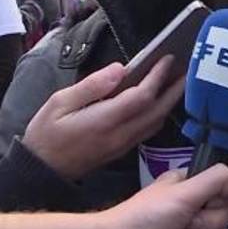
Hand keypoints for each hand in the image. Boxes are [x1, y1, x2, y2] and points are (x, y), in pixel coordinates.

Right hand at [22, 56, 184, 179]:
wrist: (40, 171)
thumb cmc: (45, 134)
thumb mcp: (58, 103)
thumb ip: (91, 86)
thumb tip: (119, 69)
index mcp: (104, 121)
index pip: (141, 97)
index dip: (158, 76)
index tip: (168, 58)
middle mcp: (119, 135)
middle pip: (157, 111)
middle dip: (175, 89)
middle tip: (187, 68)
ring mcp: (123, 145)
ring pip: (156, 122)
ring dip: (170, 101)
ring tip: (178, 81)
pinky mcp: (121, 150)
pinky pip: (148, 130)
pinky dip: (160, 113)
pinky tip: (160, 101)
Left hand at [97, 164, 227, 228]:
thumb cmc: (146, 216)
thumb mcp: (183, 191)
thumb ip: (215, 180)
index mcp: (191, 183)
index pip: (226, 187)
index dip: (219, 197)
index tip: (203, 202)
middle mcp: (194, 204)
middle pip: (225, 213)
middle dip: (206, 220)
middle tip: (183, 220)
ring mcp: (191, 226)